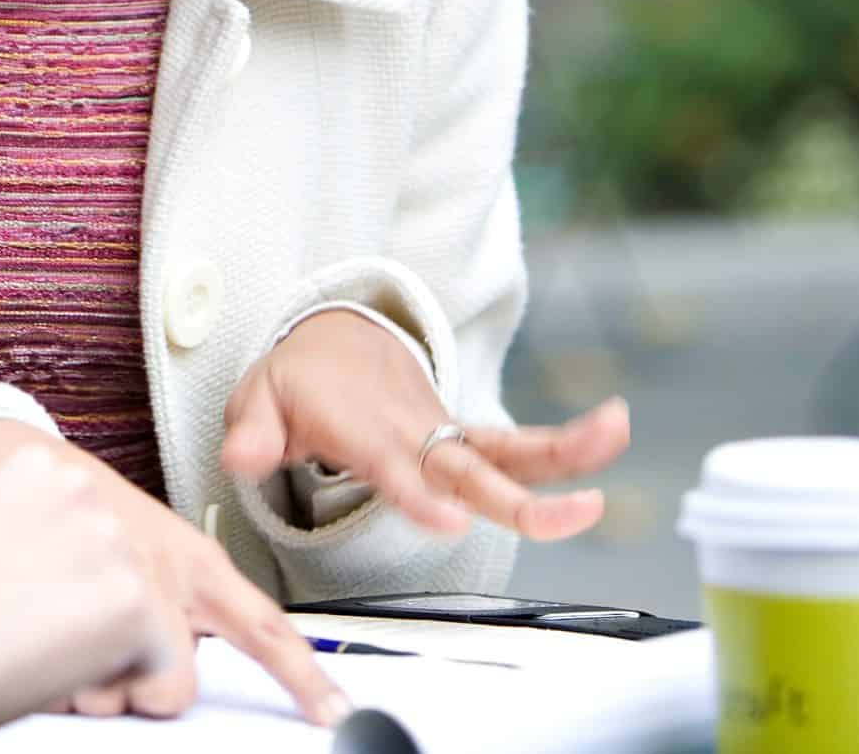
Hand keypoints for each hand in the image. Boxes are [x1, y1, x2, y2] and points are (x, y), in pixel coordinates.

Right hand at [0, 422, 348, 727]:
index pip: (265, 628)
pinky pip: (63, 669)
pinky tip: (44, 636)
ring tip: (73, 644)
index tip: (333, 712)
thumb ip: (183, 612)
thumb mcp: (157, 551)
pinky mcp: (62, 579)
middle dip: (142, 695)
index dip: (303, 677)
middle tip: (116, 670)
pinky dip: (51, 669)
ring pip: (115, 685)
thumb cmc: (93, 516)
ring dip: (90, 682)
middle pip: (174, 686)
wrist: (24, 464)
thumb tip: (183, 677)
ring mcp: (112, 572)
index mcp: (197, 564)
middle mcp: (163, 568)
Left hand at [219, 309, 630, 540]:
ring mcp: (444, 434)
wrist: (331, 338)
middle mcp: (414, 432)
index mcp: (361, 430)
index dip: (415, 494)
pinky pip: (517, 448)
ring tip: (618, 434)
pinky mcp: (462, 439)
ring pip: (509, 449)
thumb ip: (251, 432)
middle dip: (518, 497)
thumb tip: (240, 457)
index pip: (391, 467)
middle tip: (573, 512)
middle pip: (468, 469)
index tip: (447, 519)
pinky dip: (565, 447)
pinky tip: (612, 435)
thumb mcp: (256, 398)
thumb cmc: (296, 381)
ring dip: (567, 449)